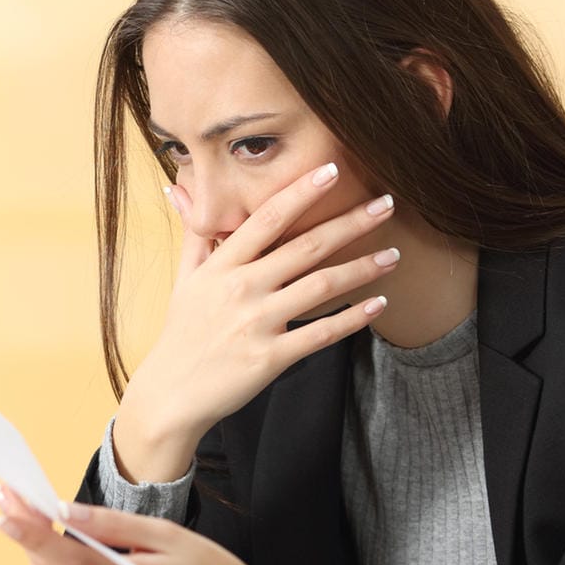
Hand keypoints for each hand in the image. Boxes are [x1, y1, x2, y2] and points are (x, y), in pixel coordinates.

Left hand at [0, 485, 296, 564]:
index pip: (67, 560)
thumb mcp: (171, 537)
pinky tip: (58, 557)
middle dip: (26, 537)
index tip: (4, 509)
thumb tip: (66, 512)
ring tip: (31, 522)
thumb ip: (114, 526)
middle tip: (12, 500)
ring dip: (38, 559)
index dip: (30, 535)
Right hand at [113, 162, 396, 481]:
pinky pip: (321, 334)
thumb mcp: (183, 281)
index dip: (301, 192)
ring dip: (362, 268)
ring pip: (321, 287)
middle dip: (351, 223)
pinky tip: (378, 304)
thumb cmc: (181, 335)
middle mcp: (241, 289)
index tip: (332, 170)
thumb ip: (194, 234)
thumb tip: (176, 187)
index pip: (266, 219)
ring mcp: (257, 323)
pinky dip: (353, 319)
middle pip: (305, 246)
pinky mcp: (270, 357)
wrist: (171, 394)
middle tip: (387, 204)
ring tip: (393, 255)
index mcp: (221, 266)